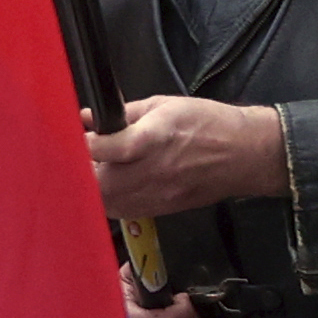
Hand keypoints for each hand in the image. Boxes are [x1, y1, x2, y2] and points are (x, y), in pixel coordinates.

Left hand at [88, 96, 286, 221]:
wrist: (244, 154)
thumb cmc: (206, 123)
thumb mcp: (163, 105)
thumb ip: (123, 113)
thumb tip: (88, 117)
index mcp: (153, 138)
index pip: (105, 148)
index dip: (82, 145)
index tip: (73, 138)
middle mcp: (152, 170)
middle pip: (98, 183)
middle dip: (80, 172)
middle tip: (77, 160)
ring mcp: (156, 195)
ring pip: (106, 203)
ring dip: (92, 189)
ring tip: (93, 172)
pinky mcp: (160, 210)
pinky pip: (122, 212)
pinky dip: (108, 201)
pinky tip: (110, 187)